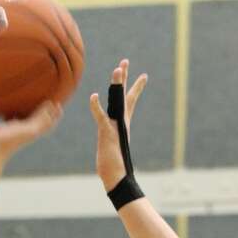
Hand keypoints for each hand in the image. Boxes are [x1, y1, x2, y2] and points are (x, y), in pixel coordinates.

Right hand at [0, 101, 61, 163]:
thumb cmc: (8, 141)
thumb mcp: (29, 129)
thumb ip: (41, 119)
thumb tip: (53, 105)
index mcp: (27, 132)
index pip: (42, 122)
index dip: (51, 114)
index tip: (58, 104)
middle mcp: (16, 131)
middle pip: (27, 118)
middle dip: (33, 109)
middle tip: (38, 96)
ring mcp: (2, 130)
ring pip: (8, 117)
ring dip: (11, 109)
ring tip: (13, 98)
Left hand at [89, 58, 147, 189]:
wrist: (116, 176)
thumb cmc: (114, 165)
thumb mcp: (112, 147)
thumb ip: (112, 141)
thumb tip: (113, 146)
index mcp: (123, 123)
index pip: (130, 101)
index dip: (136, 87)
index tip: (144, 75)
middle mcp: (121, 121)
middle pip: (124, 94)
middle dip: (124, 77)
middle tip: (124, 61)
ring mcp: (115, 125)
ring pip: (116, 100)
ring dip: (117, 84)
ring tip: (118, 68)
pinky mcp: (107, 132)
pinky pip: (100, 116)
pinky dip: (96, 107)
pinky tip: (93, 96)